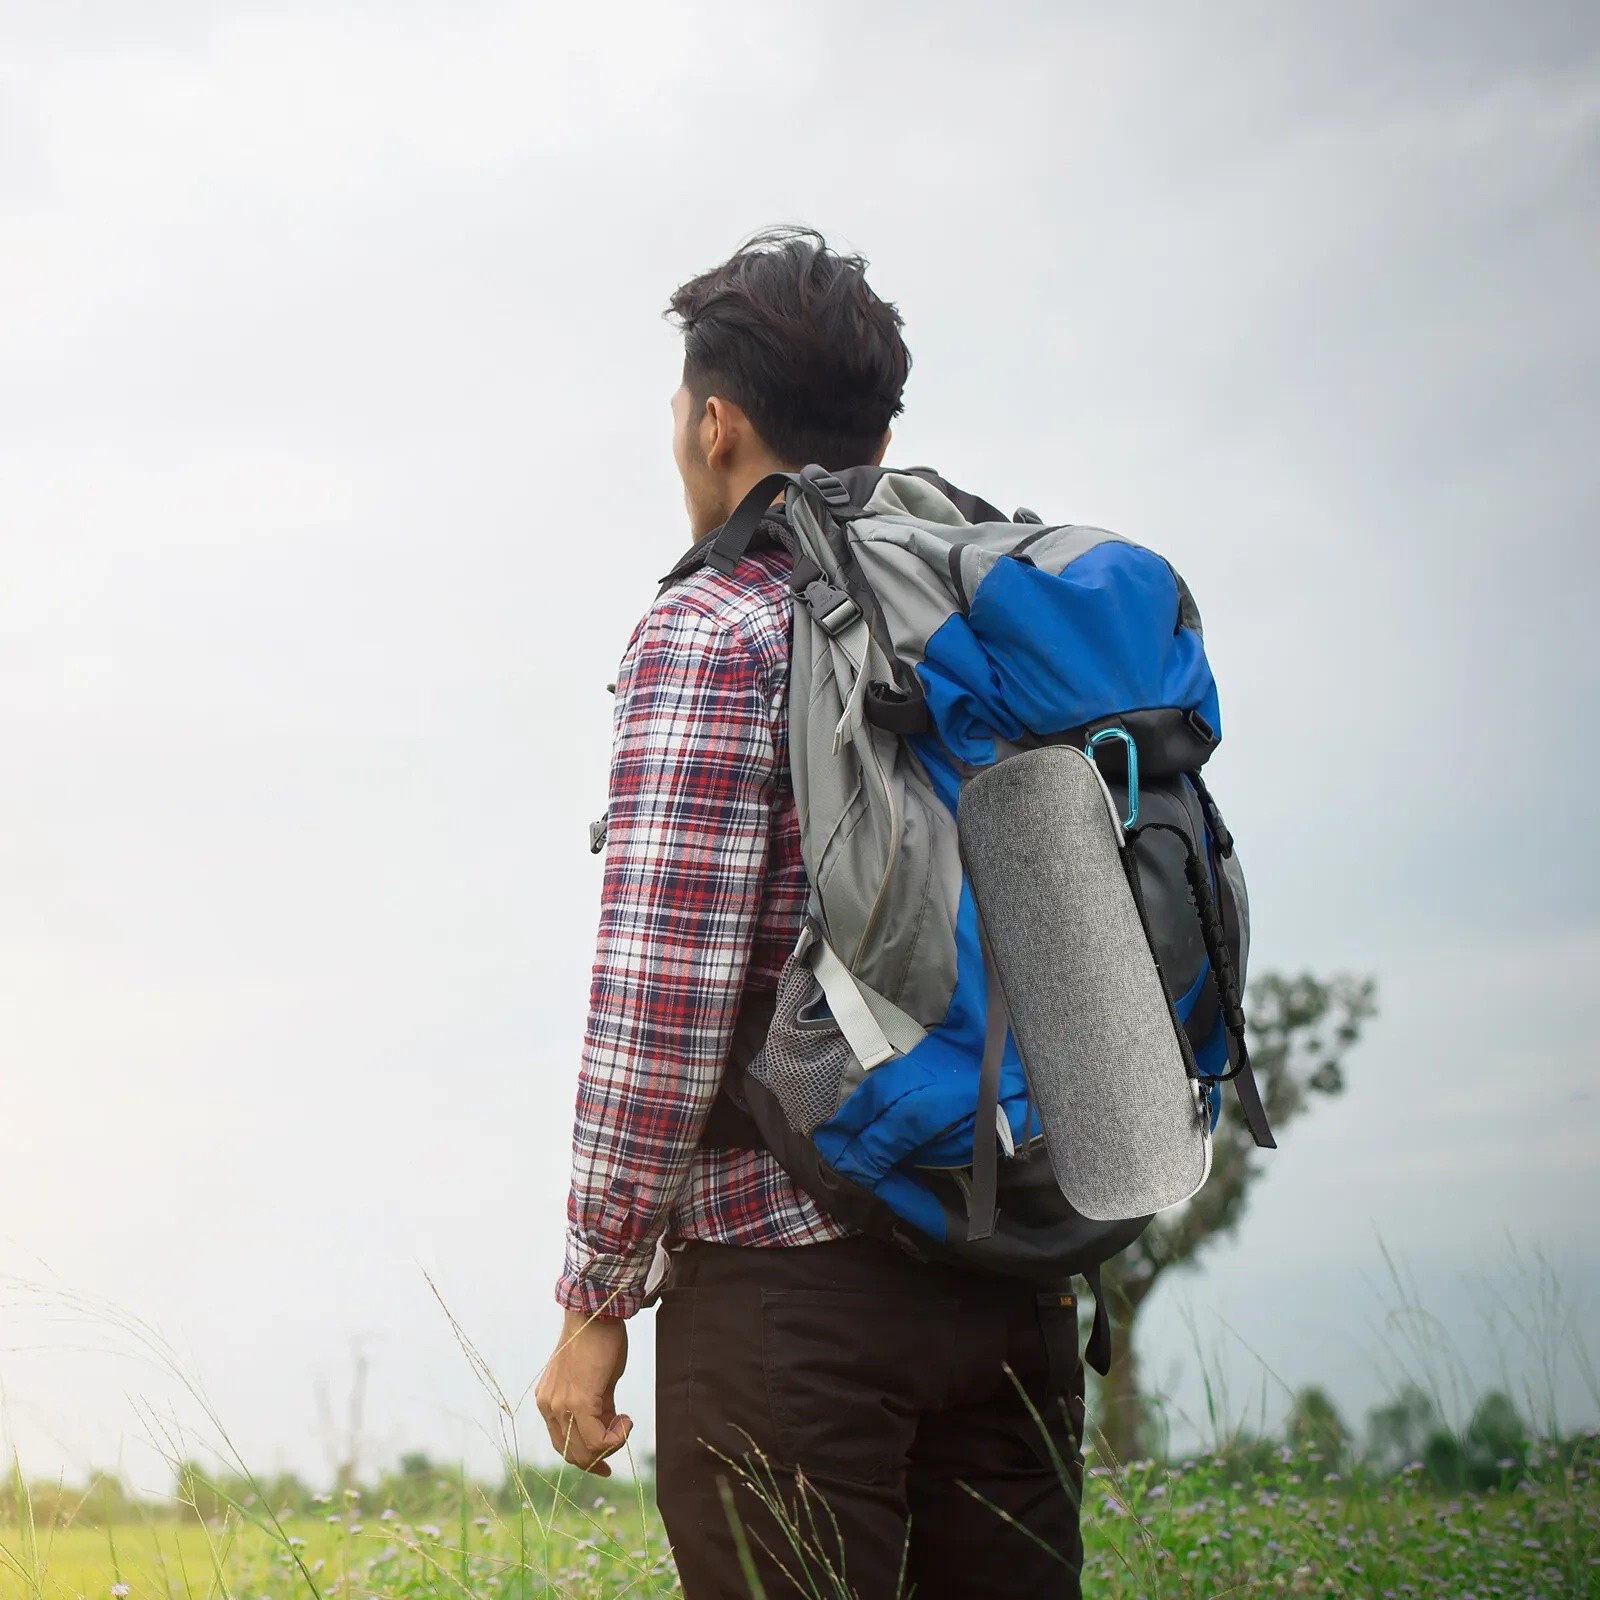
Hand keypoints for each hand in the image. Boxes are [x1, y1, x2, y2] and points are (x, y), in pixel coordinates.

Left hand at [535, 1308, 632, 1475]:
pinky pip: (597, 1439)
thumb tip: (607, 1426)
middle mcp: (549, 1407)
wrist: (595, 1313)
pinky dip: (616, 1437)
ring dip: (612, 1444)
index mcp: (548, 1402)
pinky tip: (626, 1419)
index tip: (605, 1463)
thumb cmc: (597, 1341)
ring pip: (586, 1450)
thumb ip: (595, 1407)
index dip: (586, 1458)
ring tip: (625, 1422)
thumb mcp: (593, 1381)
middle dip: (600, 1456)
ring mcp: (561, 1406)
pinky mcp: (579, 1402)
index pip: (563, 1445)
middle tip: (621, 1438)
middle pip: (573, 1454)